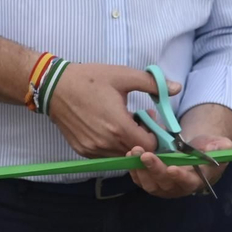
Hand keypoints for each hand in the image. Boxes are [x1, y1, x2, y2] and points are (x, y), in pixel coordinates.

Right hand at [45, 65, 162, 158]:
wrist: (54, 87)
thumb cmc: (90, 79)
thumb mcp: (123, 76)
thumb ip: (152, 84)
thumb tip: (176, 88)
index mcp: (119, 127)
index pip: (150, 145)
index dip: (155, 133)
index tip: (149, 118)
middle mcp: (106, 144)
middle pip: (136, 152)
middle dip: (141, 137)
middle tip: (137, 117)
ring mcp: (93, 150)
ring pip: (121, 155)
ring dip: (126, 142)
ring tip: (121, 121)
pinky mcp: (83, 151)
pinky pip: (105, 155)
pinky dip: (111, 145)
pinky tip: (107, 126)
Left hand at [128, 133, 231, 198]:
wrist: (196, 152)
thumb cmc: (210, 150)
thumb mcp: (221, 145)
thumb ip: (221, 147)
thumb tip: (213, 148)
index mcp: (197, 180)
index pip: (187, 182)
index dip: (180, 177)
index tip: (172, 168)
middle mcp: (178, 187)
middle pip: (164, 183)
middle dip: (154, 169)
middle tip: (145, 155)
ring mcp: (164, 186)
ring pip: (150, 184)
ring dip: (140, 169)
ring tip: (134, 152)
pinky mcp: (152, 181)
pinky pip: (141, 179)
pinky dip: (134, 169)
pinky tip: (130, 155)